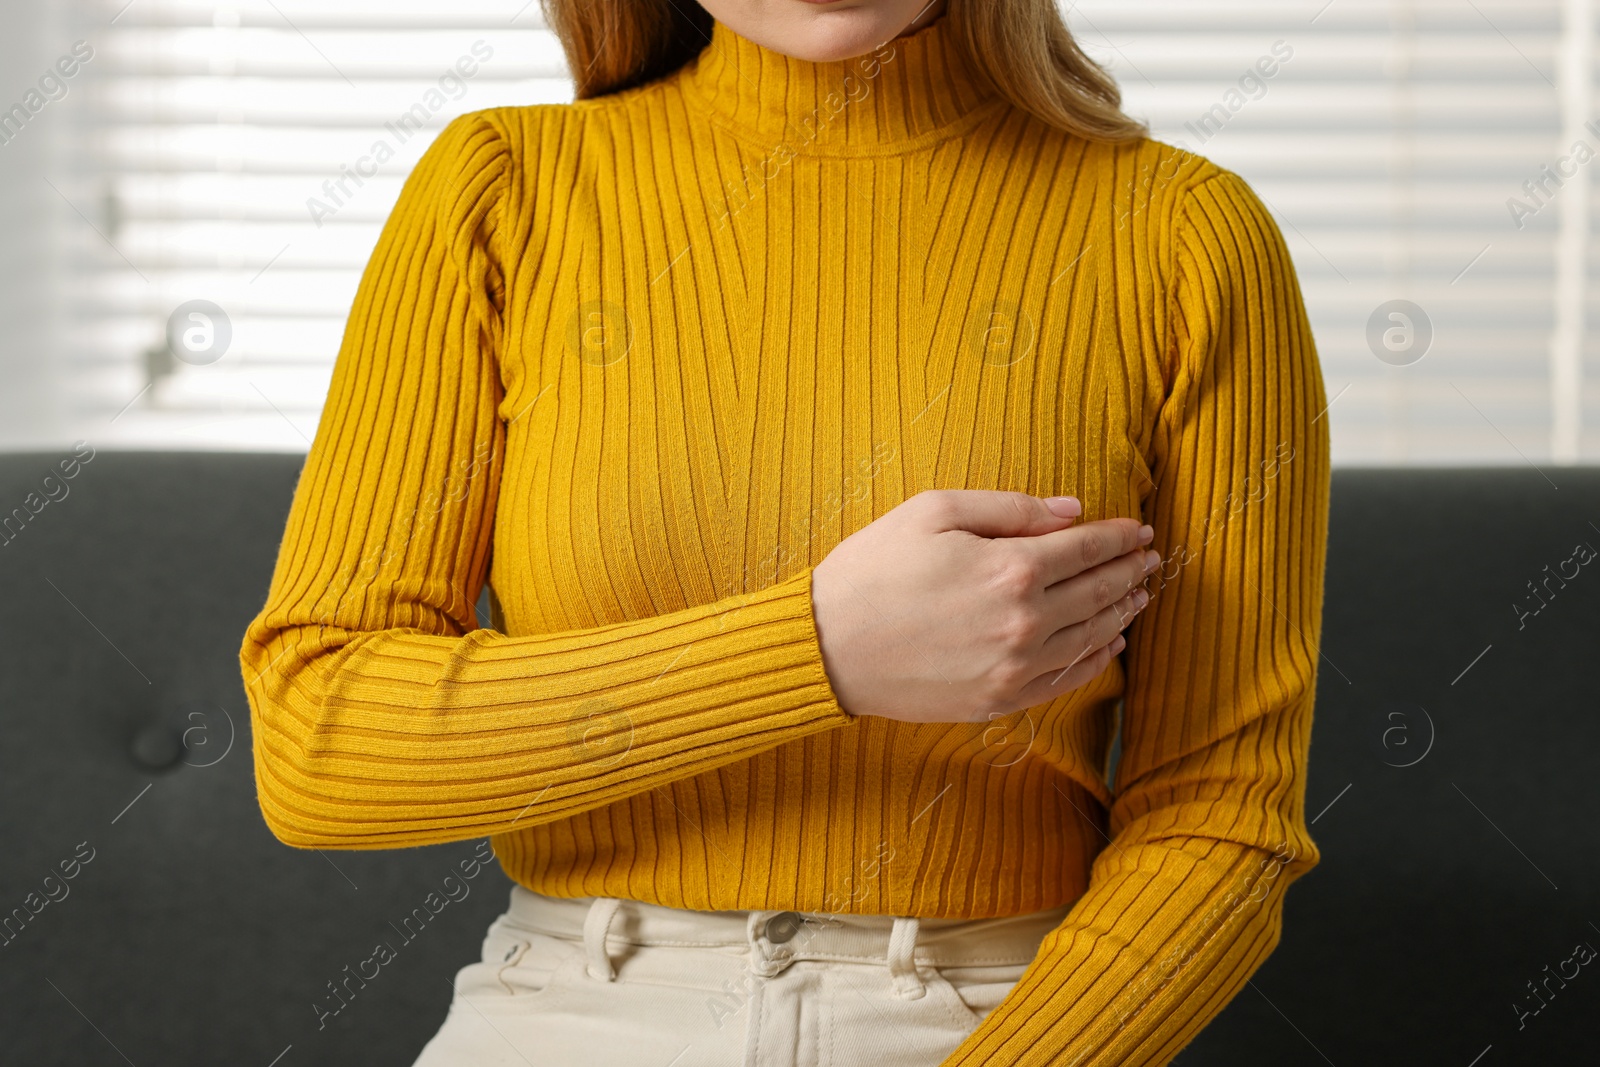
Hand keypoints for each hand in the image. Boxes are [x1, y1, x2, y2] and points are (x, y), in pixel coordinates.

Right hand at [810, 490, 1157, 723]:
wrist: (828, 645)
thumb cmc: (874, 569)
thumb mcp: (934, 510)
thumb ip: (1010, 508)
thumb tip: (1072, 511)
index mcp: (1011, 568)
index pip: (1087, 549)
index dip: (1119, 537)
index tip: (1139, 529)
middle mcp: (1025, 622)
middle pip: (1098, 592)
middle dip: (1130, 572)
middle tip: (1150, 558)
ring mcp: (1015, 667)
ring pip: (1091, 637)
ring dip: (1121, 612)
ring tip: (1138, 595)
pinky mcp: (999, 699)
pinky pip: (1066, 680)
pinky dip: (1096, 660)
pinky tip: (1109, 643)